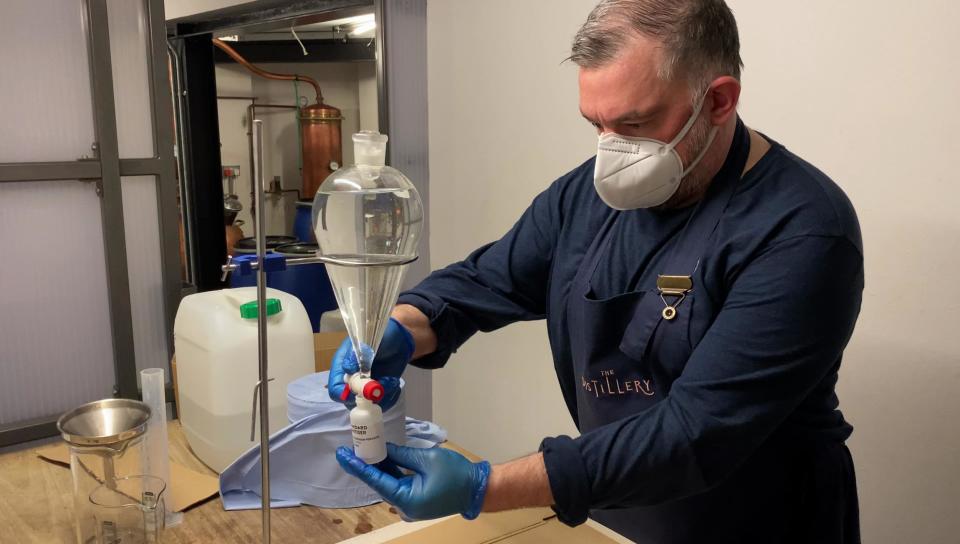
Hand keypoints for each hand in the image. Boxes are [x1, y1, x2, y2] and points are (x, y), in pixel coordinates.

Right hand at [328, 318, 414, 410]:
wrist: (400, 339)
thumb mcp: (368, 340)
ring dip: (381, 396)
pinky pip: (382, 403)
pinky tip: (394, 381)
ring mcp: (366, 387)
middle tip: (381, 384)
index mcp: (342, 365)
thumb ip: (357, 353)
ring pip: (368, 405)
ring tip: (391, 380)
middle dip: (366, 397)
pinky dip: (390, 396)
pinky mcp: (379, 391)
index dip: (343, 394)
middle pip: (350, 401)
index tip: (359, 392)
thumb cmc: (382, 335)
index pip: (335, 388)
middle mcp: (351, 379)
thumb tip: (348, 369)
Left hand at [336, 443, 490, 520]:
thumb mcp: (426, 459)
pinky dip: (390, 472)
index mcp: (406, 500)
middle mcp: (404, 507)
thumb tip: (383, 448)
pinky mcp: (415, 500)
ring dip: (378, 468)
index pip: (375, 481)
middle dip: (366, 465)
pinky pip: (398, 485)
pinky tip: (381, 458)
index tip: (343, 455)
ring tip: (363, 450)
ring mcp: (410, 506)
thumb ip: (401, 455)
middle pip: (380, 483)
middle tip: (350, 448)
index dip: (358, 466)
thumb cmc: (456, 474)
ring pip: (388, 484)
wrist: (478, 489)